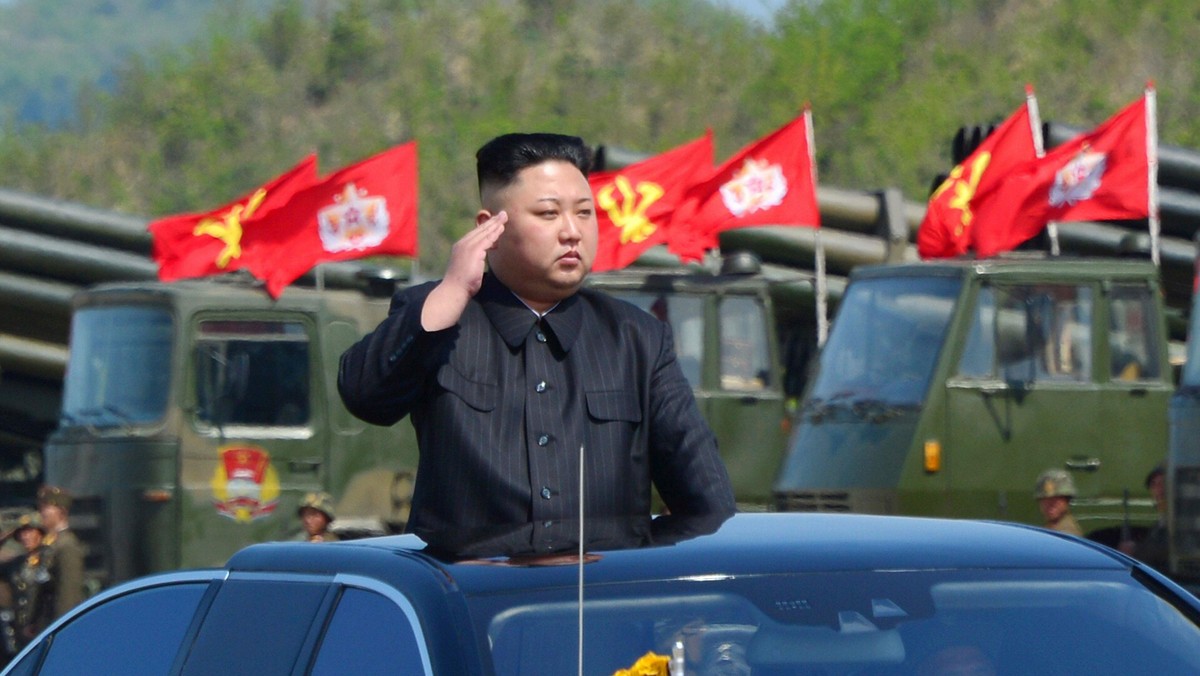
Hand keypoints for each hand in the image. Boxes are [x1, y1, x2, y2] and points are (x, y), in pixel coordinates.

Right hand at [421, 211, 505, 330]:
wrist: (454, 290)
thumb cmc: (461, 284)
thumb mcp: (468, 268)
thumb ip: (474, 260)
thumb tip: (480, 260)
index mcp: (460, 247)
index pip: (475, 234)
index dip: (486, 227)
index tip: (495, 222)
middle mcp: (462, 244)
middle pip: (480, 230)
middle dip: (492, 221)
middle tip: (503, 214)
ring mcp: (467, 246)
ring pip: (484, 232)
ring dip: (495, 224)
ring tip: (504, 217)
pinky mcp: (473, 251)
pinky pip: (487, 239)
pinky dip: (495, 233)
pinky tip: (501, 228)